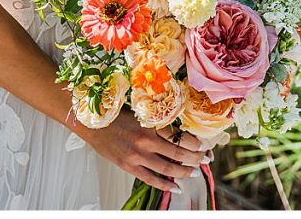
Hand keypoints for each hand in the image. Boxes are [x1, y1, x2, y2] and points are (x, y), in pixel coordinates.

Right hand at [81, 110, 209, 191]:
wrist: (93, 123)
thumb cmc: (118, 115)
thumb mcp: (142, 113)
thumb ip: (158, 122)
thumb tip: (179, 130)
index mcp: (152, 123)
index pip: (180, 135)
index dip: (195, 142)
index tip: (204, 145)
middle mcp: (147, 140)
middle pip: (178, 152)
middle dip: (196, 158)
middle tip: (206, 160)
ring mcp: (137, 155)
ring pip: (168, 168)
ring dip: (184, 171)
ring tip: (195, 172)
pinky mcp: (129, 166)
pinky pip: (151, 179)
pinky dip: (165, 185)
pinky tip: (176, 188)